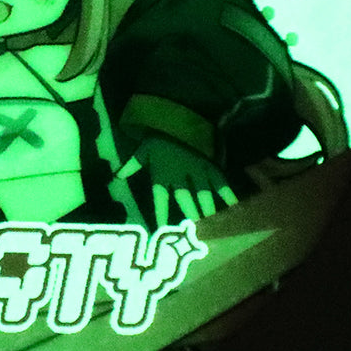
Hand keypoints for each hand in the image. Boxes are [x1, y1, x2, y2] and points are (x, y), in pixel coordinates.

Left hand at [117, 135, 237, 225]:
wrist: (177, 119)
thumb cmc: (159, 138)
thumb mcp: (143, 150)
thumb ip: (131, 165)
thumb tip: (116, 176)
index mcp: (162, 175)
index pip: (160, 199)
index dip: (160, 214)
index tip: (161, 230)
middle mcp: (180, 176)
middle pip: (185, 200)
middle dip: (190, 215)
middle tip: (196, 231)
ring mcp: (196, 171)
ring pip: (203, 194)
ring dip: (207, 209)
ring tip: (213, 224)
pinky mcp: (209, 165)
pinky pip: (219, 181)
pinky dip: (227, 192)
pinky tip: (234, 205)